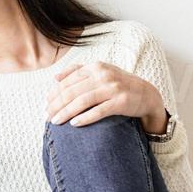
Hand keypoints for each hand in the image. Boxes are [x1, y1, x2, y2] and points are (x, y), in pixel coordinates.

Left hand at [45, 62, 167, 130]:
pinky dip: (85, 118)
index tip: (46, 105)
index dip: (54, 93)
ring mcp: (113, 88)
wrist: (147, 95)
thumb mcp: (100, 73)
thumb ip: (78, 71)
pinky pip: (99, 111)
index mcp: (95, 67)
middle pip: (72, 91)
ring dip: (65, 112)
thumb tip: (55, 77)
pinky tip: (74, 124)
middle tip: (47, 116)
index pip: (68, 80)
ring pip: (82, 101)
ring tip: (55, 121)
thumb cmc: (118, 85)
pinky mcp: (121, 102)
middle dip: (56, 104)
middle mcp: (103, 75)